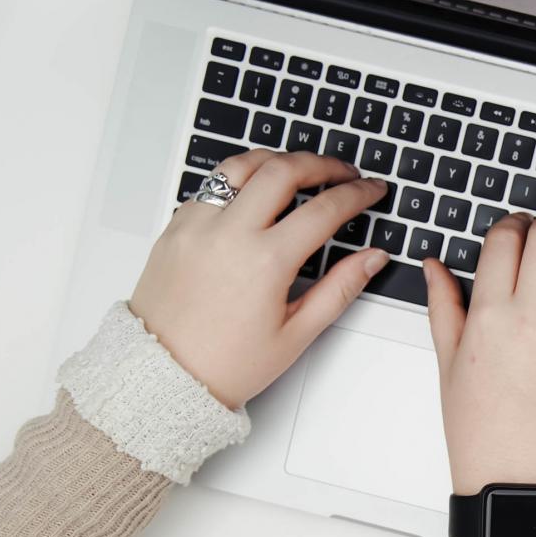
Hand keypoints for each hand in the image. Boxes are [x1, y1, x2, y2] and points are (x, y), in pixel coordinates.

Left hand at [129, 149, 389, 407]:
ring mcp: (197, 225)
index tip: (371, 190)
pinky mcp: (175, 228)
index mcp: (265, 262)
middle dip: (322, 164)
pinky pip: (211, 186)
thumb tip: (372, 259)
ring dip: (277, 160)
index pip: (324, 209)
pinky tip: (256, 193)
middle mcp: (228, 234)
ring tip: (299, 169)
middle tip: (343, 172)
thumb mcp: (297, 333)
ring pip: (241, 165)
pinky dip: (240, 180)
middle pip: (283, 170)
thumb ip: (340, 288)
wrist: (163, 375)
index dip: (357, 194)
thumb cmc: (226, 363)